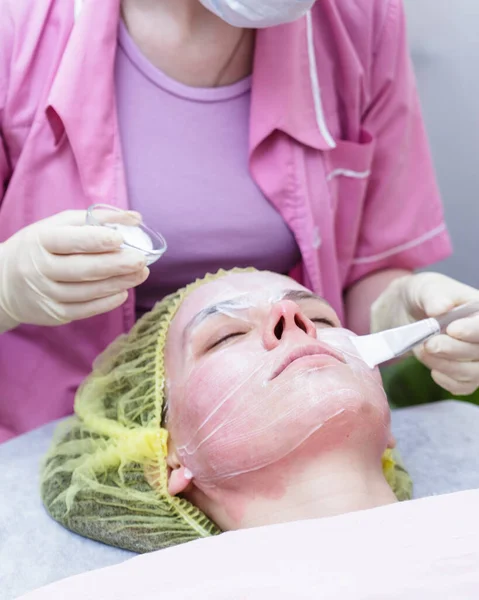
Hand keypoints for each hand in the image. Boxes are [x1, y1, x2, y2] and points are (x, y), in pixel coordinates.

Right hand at [0, 209, 149, 328]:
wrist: (3, 282)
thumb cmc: (40, 247)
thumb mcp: (57, 226)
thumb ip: (95, 219)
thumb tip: (135, 218)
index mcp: (41, 241)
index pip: (70, 241)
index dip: (96, 240)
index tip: (120, 238)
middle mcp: (40, 269)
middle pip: (83, 269)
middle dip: (116, 265)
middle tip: (142, 260)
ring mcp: (46, 294)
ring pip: (87, 291)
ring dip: (118, 283)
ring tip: (140, 274)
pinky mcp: (54, 313)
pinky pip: (84, 310)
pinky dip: (107, 302)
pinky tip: (123, 292)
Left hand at [371, 272, 478, 395]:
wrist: (408, 311)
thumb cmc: (424, 295)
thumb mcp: (426, 288)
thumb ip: (434, 295)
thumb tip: (441, 307)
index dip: (474, 331)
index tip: (452, 329)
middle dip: (455, 350)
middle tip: (429, 344)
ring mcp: (476, 356)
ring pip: (474, 373)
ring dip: (446, 366)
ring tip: (423, 351)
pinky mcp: (465, 373)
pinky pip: (463, 386)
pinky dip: (447, 381)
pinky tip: (434, 371)